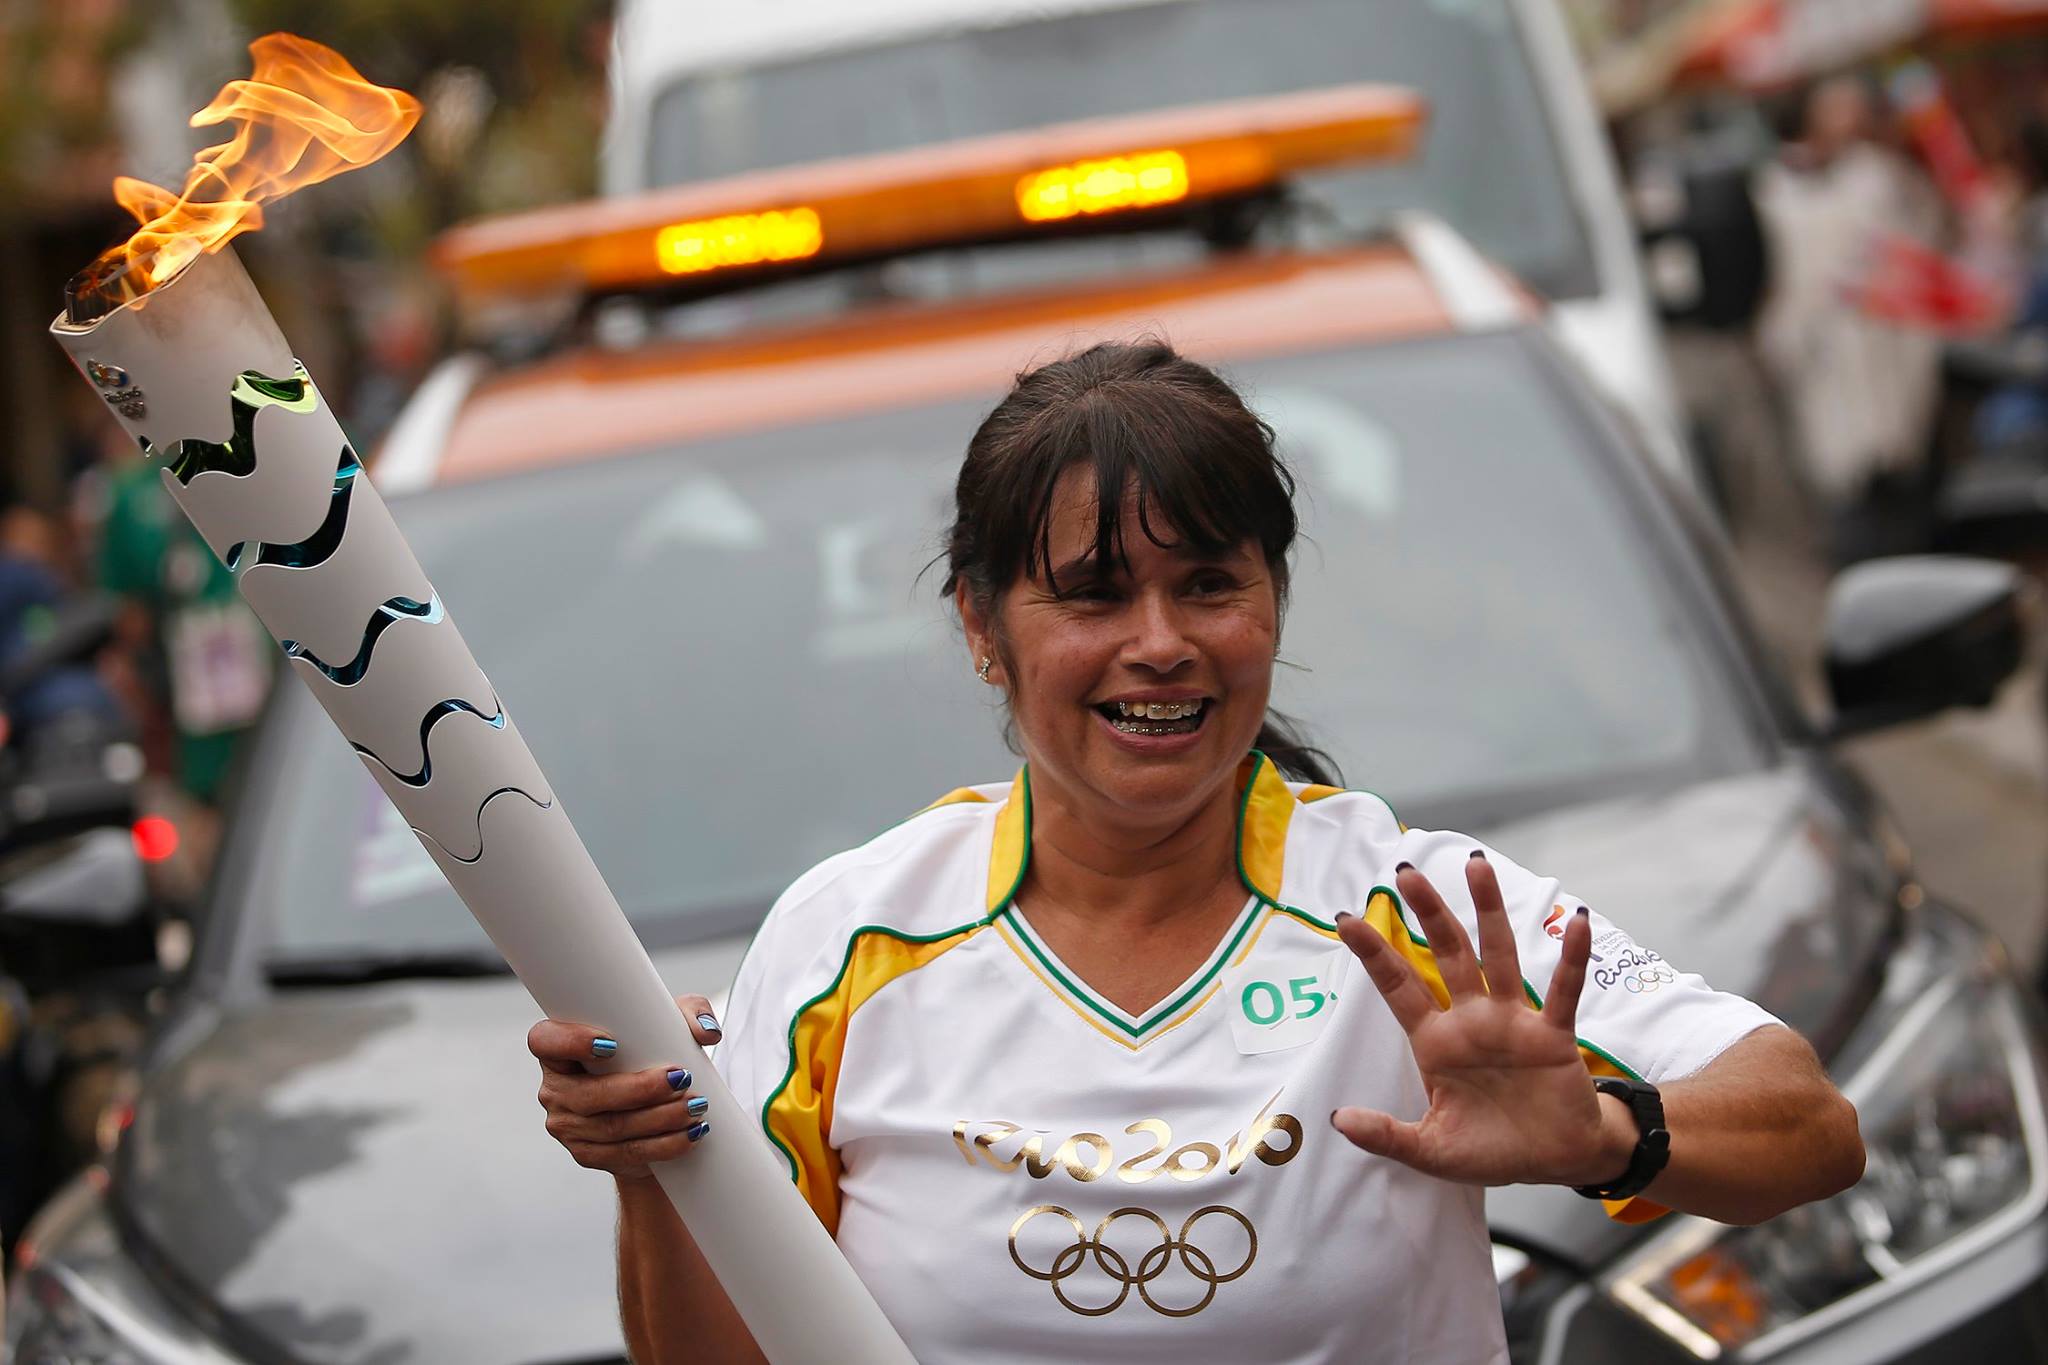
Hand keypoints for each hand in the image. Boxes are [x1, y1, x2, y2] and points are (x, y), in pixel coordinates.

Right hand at [529, 993, 722, 1182]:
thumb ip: (689, 1015)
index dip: (570, 1042)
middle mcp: (556, 1090)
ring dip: (658, 1119)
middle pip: (588, 1094)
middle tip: (681, 1078)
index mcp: (559, 1051)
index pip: (545, 1042)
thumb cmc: (651, 1055)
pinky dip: (662, 1145)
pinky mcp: (588, 1155)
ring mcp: (568, 1127)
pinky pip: (625, 1154)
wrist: (650, 1111)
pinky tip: (690, 1135)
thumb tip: (707, 1032)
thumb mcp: (669, 1026)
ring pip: (611, 1127)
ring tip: (695, 1107)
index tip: (612, 1044)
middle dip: (639, 1089)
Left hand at [1332, 854, 1631, 1189]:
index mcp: (1436, 1042)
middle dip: (1428, 912)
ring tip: (1476, 866)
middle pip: (1446, 953)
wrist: (1556, 1162)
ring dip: (1488, 910)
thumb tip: (1337, 1119)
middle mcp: (1471, 1019)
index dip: (1373, 954)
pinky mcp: (1553, 1035)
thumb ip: (1387, 1135)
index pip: (1398, 987)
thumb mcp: (1431, 1150)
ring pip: (1497, 954)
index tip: (1344, 917)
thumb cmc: (1492, 1150)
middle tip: (1405, 870)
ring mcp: (1513, 1022)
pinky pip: (1562, 991)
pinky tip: (1575, 923)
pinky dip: (1570, 959)